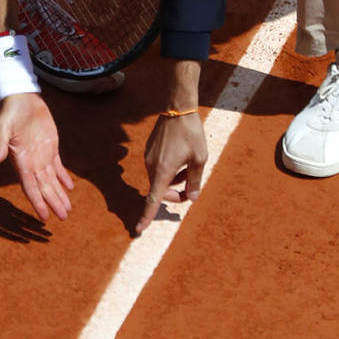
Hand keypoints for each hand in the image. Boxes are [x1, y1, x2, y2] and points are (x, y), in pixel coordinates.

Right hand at [0, 92, 73, 220]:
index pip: (30, 187)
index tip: (44, 217)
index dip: (38, 202)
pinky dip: (64, 177)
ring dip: (59, 194)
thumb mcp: (2, 126)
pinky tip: (70, 188)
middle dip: (53, 202)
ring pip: (52, 180)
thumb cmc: (9, 111)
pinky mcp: (51, 145)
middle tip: (63, 218)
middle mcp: (32, 162)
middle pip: (44, 187)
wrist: (20, 97)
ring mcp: (42, 155)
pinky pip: (58, 165)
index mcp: (21, 160)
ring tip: (68, 210)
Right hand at [135, 113, 207, 234]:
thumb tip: (191, 197)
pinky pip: (158, 167)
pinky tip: (181, 157)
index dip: (147, 215)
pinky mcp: (150, 149)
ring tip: (190, 167)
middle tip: (191, 191)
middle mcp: (151, 165)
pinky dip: (169, 169)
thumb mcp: (199, 158)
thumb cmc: (191, 133)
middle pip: (160, 190)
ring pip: (160, 178)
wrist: (178, 108)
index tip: (139, 229)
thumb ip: (194, 180)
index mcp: (163, 170)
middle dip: (174, 194)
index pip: (153, 198)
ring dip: (174, 179)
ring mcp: (149, 156)